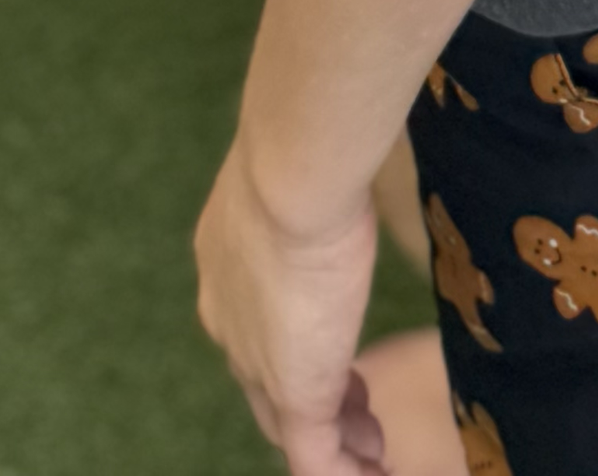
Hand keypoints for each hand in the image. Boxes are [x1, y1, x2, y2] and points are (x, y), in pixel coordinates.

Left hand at [195, 135, 384, 473]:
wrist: (291, 173)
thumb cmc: (304, 153)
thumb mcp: (299, 173)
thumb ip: (305, 187)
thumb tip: (328, 163)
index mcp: (225, 263)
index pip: (255, 323)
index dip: (296, 341)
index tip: (331, 345)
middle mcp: (228, 318)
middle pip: (267, 381)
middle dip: (316, 400)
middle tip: (359, 416)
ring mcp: (256, 361)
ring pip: (288, 423)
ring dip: (336, 438)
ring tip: (372, 448)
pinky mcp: (294, 391)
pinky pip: (314, 458)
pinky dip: (343, 473)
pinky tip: (372, 475)